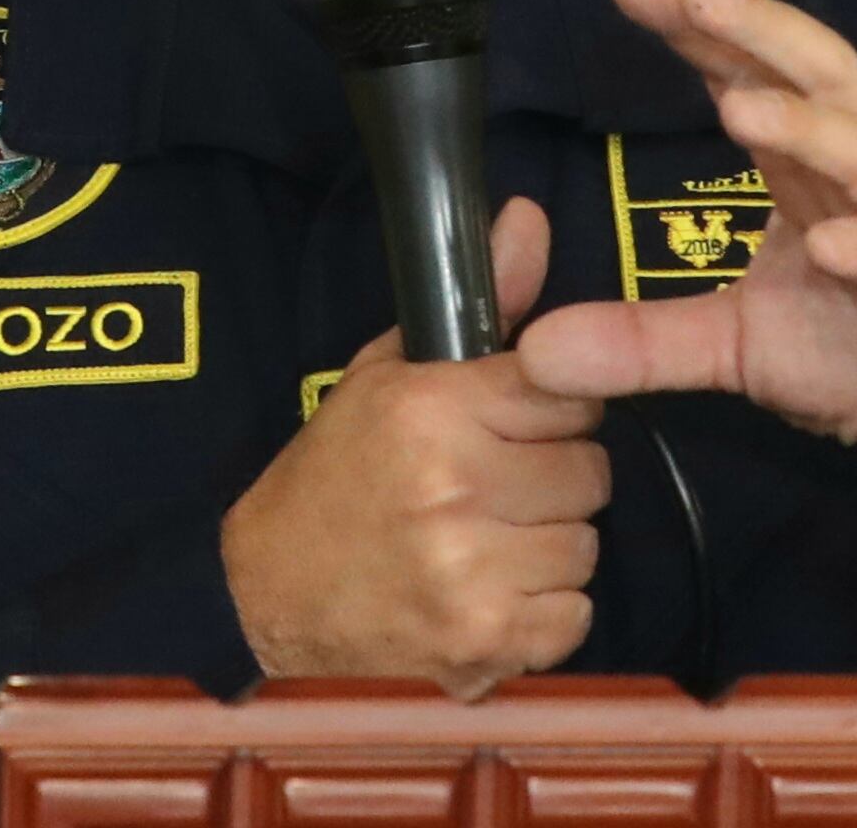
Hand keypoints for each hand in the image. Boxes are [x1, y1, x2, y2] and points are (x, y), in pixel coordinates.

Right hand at [222, 197, 611, 694]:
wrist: (267, 596)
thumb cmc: (336, 476)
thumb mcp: (391, 373)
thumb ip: (481, 300)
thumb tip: (530, 214)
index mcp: (431, 410)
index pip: (570, 396)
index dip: (550, 413)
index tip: (516, 427)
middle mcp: (455, 488)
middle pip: (589, 474)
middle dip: (552, 480)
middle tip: (492, 489)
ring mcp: (470, 572)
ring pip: (585, 545)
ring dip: (548, 548)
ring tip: (484, 542)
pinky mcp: (483, 641)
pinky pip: (574, 615)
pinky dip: (543, 612)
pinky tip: (488, 593)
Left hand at [515, 0, 856, 552]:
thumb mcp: (741, 349)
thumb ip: (645, 340)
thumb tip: (534, 349)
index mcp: (809, 174)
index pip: (751, 75)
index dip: (695, 28)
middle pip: (815, 75)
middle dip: (754, 28)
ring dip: (803, 124)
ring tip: (736, 106)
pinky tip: (828, 246)